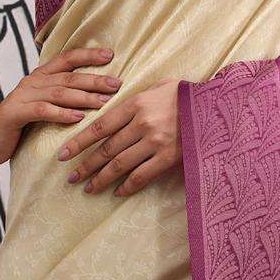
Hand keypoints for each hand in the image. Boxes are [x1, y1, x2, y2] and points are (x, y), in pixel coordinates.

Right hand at [0, 41, 120, 169]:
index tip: (111, 55)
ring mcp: (23, 96)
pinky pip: (43, 111)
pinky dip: (62, 113)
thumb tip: (96, 95)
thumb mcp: (43, 106)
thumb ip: (62, 97)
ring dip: (84, 97)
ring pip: (59, 92)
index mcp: (41, 76)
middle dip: (95, 79)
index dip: (88, 55)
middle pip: (69, 76)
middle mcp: (33, 82)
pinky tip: (79, 117)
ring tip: (104, 102)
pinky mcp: (16, 113)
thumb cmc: (19, 124)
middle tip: (117, 84)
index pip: (67, 59)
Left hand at [58, 78, 181, 197]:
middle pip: (106, 149)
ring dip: (101, 178)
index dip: (79, 143)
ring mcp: (155, 143)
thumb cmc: (186, 94)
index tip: (64, 154)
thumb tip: (112, 111)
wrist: (216, 105)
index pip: (99, 127)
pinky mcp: (168, 158)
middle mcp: (141, 124)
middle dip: (86, 165)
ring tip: (88, 188)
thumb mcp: (157, 88)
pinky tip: (117, 192)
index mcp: (135, 104)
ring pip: (120, 164)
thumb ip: (134, 101)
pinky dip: (127, 185)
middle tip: (71, 177)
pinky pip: (142, 175)